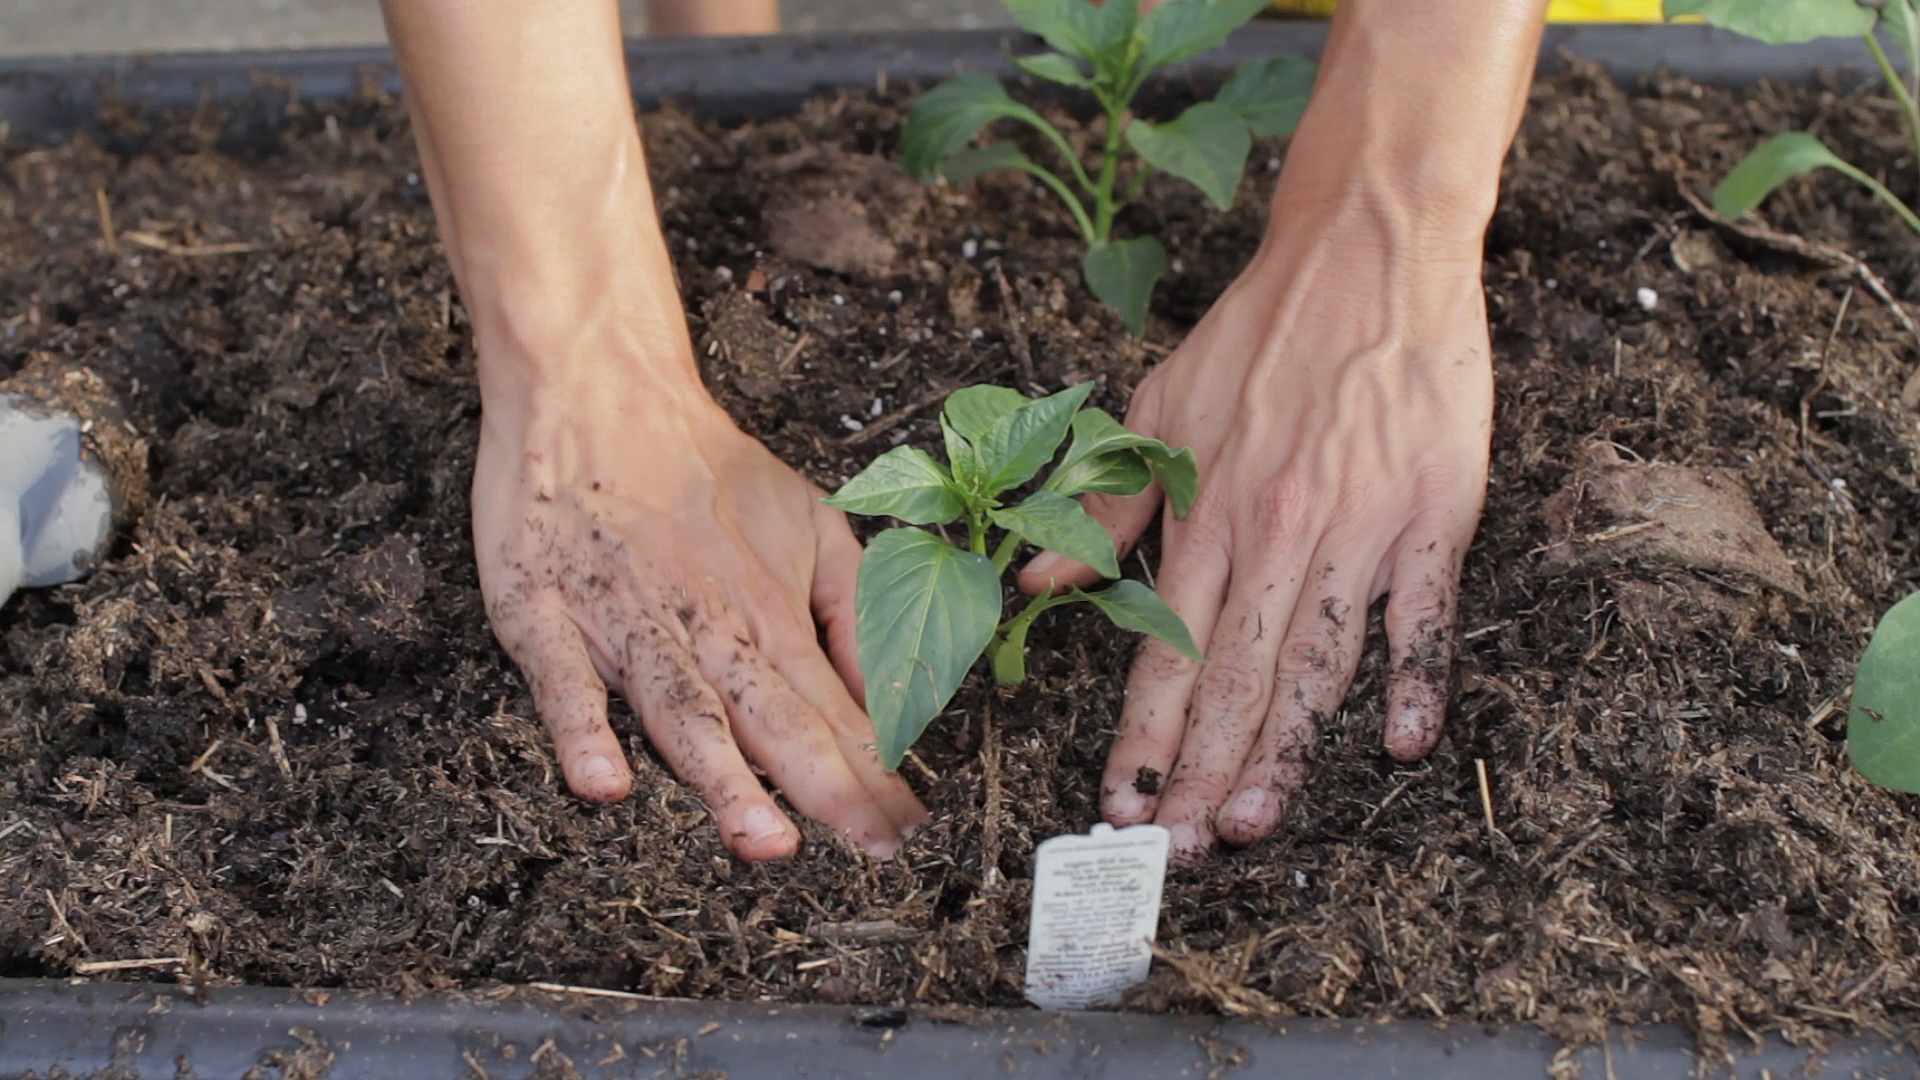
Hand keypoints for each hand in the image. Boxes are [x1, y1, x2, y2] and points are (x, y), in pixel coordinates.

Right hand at [473, 368, 927, 860]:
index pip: (833, 714)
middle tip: (868, 849)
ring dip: (721, 779)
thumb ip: (852, 613)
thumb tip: (892, 697)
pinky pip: (562, 681)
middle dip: (825, 792)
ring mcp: (620, 622)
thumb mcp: (810, 524)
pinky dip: (582, 730)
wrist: (600, 386)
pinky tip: (603, 783)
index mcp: (766, 614)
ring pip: (679, 712)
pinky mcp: (541, 610)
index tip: (907, 834)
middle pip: (771, 722)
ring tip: (762, 839)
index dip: (874, 777)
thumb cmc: (705, 465)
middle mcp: (701, 627)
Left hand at [1020, 206, 1492, 863]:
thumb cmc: (1257, 336)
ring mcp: (1360, 523)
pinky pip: (1423, 609)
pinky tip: (1400, 742)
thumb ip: (1103, 510)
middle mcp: (1277, 529)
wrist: (1367, 252)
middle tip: (1179, 850)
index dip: (1140, 737)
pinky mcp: (1435, 508)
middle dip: (1200, 772)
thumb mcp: (1154, 410)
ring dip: (1285, 749)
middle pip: (1235, 677)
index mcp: (1208, 512)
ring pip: (1319, 660)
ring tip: (1253, 823)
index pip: (1164, 649)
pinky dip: (1414, 676)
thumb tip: (1034, 586)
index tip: (1120, 805)